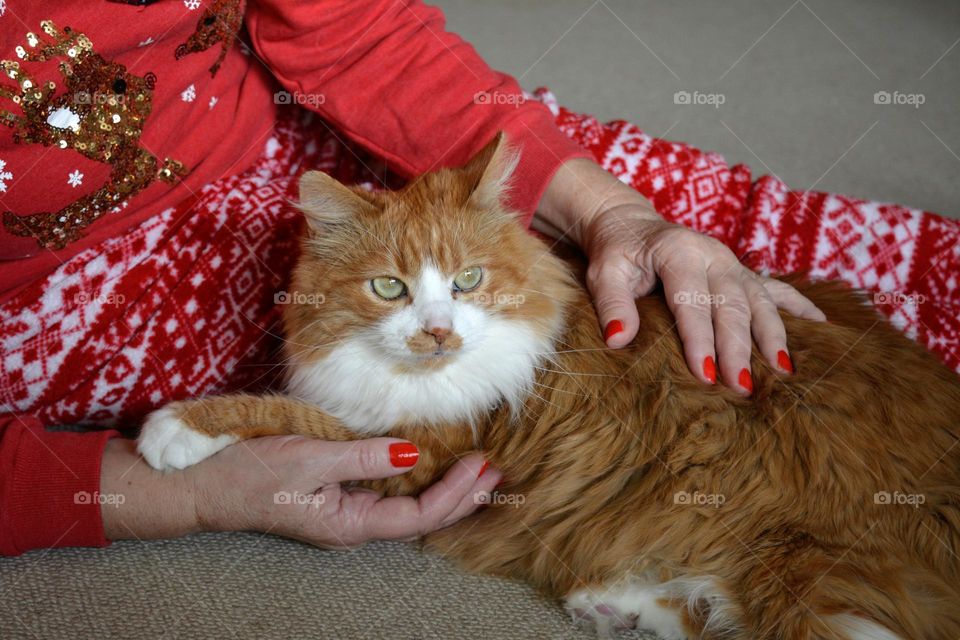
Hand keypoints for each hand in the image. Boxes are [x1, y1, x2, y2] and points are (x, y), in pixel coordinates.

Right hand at [102, 436, 500, 547]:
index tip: (482, 466)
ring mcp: (342, 512)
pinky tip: (428, 464)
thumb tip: (410, 454)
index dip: (455, 495)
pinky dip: (415, 478)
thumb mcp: (308, 460)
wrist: (199, 485)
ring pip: (406, 506)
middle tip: (496, 471)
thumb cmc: (248, 472)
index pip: (418, 517)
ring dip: (444, 488)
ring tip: (477, 470)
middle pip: (420, 517)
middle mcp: (351, 525)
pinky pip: (386, 494)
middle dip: (461, 497)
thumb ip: (361, 457)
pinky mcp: (333, 496)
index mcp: (348, 525)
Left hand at [536, 159, 825, 392]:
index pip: (692, 302)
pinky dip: (799, 306)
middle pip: (732, 306)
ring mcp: (732, 263)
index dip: (700, 339)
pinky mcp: (742, 272)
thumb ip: (612, 304)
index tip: (705, 375)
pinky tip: (821, 325)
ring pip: (761, 300)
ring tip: (783, 372)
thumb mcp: (604, 273)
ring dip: (773, 335)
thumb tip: (618, 341)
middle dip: (739, 349)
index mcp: (679, 253)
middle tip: (742, 388)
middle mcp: (713, 256)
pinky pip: (776, 288)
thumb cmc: (617, 254)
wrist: (631, 225)